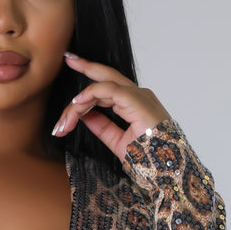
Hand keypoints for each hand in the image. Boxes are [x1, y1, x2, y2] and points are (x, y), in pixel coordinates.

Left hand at [52, 54, 170, 163]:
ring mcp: (139, 96)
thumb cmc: (149, 159)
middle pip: (107, 77)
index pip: (108, 89)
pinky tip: (77, 104)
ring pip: (102, 87)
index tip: (70, 95)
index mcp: (135, 104)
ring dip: (78, 103)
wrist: (166, 170)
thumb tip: (85, 116)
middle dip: (87, 66)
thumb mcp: (118, 142)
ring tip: (64, 122)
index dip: (88, 90)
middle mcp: (138, 96)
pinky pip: (109, 90)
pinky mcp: (138, 101)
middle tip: (69, 59)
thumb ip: (102, 127)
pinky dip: (91, 94)